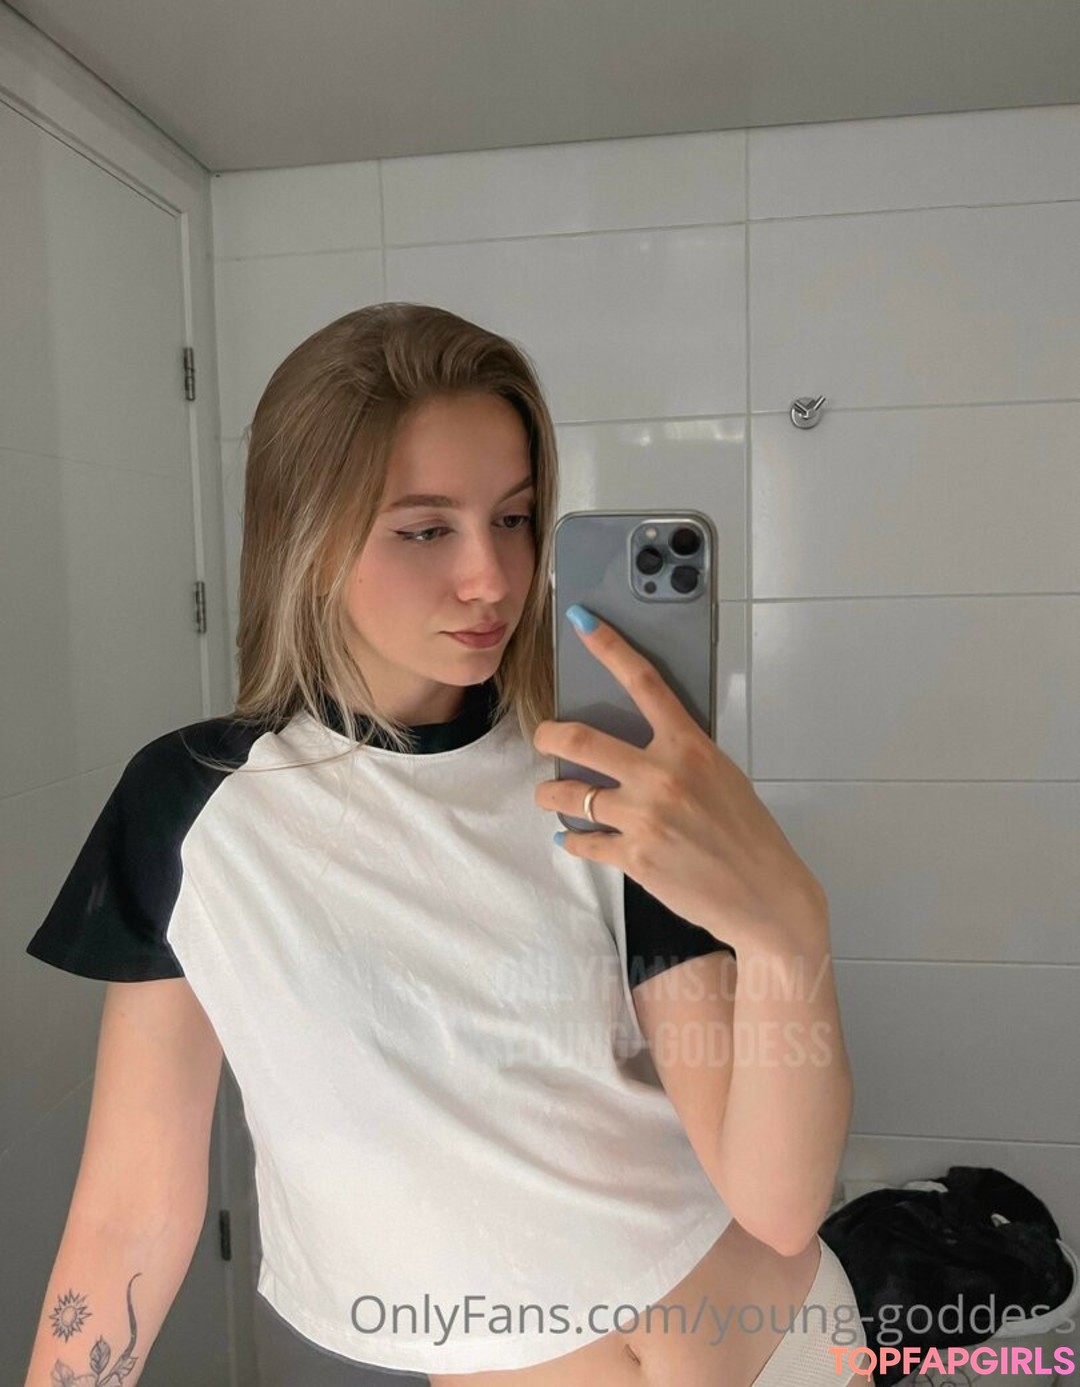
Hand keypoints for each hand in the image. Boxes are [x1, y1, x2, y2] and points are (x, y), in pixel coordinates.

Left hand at [532, 606, 828, 954]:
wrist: (766, 894)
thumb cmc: (749, 834)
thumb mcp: (722, 776)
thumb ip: (680, 754)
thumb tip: (640, 743)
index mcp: (689, 746)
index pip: (643, 682)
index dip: (608, 647)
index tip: (582, 622)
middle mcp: (663, 776)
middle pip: (580, 740)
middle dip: (549, 736)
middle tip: (543, 738)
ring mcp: (645, 817)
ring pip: (570, 795)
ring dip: (550, 794)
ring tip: (550, 795)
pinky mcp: (635, 857)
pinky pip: (583, 842)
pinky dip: (573, 841)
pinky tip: (573, 839)